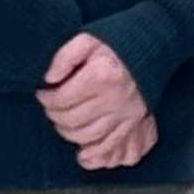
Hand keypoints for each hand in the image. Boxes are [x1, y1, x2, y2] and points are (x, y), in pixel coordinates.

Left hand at [36, 29, 154, 168]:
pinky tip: (81, 151)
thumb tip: (49, 79)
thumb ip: (65, 56)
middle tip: (52, 107)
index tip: (43, 93)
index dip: (46, 98)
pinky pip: (108, 145)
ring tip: (63, 121)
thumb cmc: (115, 46)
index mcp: (100, 77)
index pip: (61, 98)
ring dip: (68, 132)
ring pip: (86, 135)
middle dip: (54, 115)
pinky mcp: (132, 123)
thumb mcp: (88, 40)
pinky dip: (92, 154)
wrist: (150, 51)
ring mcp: (124, 114)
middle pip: (70, 119)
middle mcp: (112, 99)